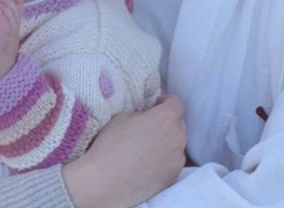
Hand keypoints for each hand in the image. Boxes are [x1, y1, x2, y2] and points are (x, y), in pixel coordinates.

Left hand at [0, 0, 22, 88]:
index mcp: (11, 32)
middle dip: (7, 1)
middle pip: (15, 12)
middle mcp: (14, 33)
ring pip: (11, 18)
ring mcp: (10, 39)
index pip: (18, 13)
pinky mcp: (5, 45)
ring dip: (4, 7)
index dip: (18, 1)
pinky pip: (6, 29)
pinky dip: (2, 18)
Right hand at [63, 94, 186, 207]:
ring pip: (176, 144)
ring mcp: (177, 160)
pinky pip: (172, 162)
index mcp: (165, 118)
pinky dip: (164, 160)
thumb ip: (142, 113)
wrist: (105, 182)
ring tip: (146, 148)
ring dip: (166, 142)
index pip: (176, 103)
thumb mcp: (122, 116)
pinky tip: (146, 164)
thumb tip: (147, 117)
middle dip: (165, 122)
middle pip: (178, 124)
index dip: (166, 101)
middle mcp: (178, 138)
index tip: (155, 105)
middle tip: (147, 128)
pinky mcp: (173, 177)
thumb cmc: (110, 145)